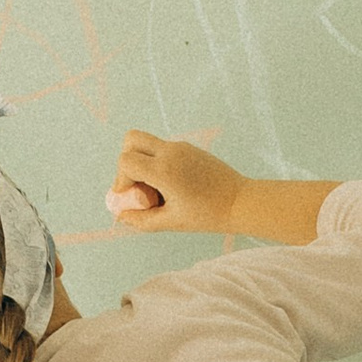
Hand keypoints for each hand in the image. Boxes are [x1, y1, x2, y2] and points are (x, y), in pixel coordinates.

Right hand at [106, 132, 240, 230]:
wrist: (240, 201)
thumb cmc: (208, 215)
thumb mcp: (172, 222)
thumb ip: (142, 220)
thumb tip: (121, 216)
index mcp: (164, 170)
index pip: (126, 161)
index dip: (121, 179)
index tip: (131, 196)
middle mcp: (170, 152)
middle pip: (131, 139)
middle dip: (126, 160)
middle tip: (138, 183)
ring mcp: (181, 146)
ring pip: (147, 142)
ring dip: (142, 161)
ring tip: (157, 187)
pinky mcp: (189, 148)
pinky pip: (163, 148)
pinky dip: (158, 163)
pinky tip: (173, 185)